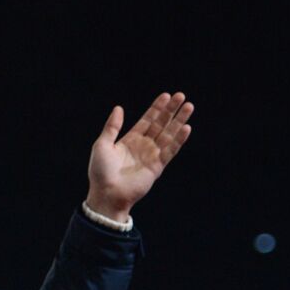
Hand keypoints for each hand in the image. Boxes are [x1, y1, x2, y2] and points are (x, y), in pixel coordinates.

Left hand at [85, 92, 193, 221]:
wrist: (106, 194)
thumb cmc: (100, 171)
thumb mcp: (102, 145)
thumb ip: (112, 127)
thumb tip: (119, 107)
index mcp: (130, 140)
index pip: (147, 120)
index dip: (157, 108)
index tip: (167, 95)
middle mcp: (143, 146)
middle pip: (161, 124)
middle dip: (171, 110)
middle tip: (181, 96)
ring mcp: (151, 156)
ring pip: (169, 134)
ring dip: (179, 121)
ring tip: (189, 106)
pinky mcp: (157, 167)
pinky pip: (170, 151)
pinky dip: (179, 140)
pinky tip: (186, 128)